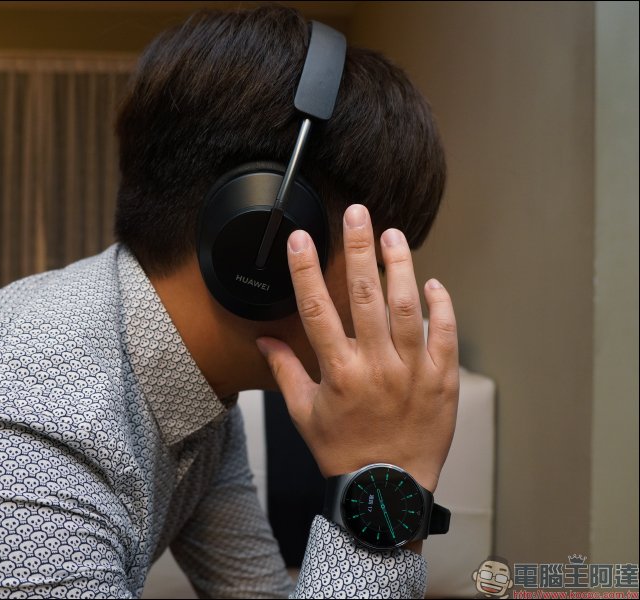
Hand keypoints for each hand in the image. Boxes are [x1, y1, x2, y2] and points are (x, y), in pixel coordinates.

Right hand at [256, 204, 458, 492]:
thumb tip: (265, 340)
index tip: (300, 238)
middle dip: (358, 249)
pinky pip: (443, 334)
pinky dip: (440, 306)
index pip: (317, 309)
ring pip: (406, 307)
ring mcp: (412, 371)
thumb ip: (285, 370)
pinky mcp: (441, 379)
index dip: (306, 270)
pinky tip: (432, 282)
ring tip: (393, 235)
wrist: (385, 490)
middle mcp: (375, 366)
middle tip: (357, 214)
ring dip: (400, 266)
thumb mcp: (303, 413)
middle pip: (365, 295)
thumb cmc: (342, 451)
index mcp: (338, 372)